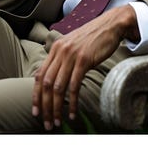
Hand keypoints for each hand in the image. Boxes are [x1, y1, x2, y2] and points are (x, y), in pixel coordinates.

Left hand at [31, 6, 137, 130]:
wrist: (111, 24)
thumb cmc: (95, 37)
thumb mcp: (74, 45)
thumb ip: (64, 58)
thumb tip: (57, 78)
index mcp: (55, 48)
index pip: (39, 75)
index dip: (35, 95)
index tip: (36, 111)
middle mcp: (60, 51)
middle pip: (46, 84)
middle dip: (44, 106)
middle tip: (46, 122)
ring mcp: (71, 55)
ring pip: (58, 87)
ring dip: (56, 108)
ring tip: (57, 121)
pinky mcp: (84, 60)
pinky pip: (74, 85)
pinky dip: (71, 102)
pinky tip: (72, 113)